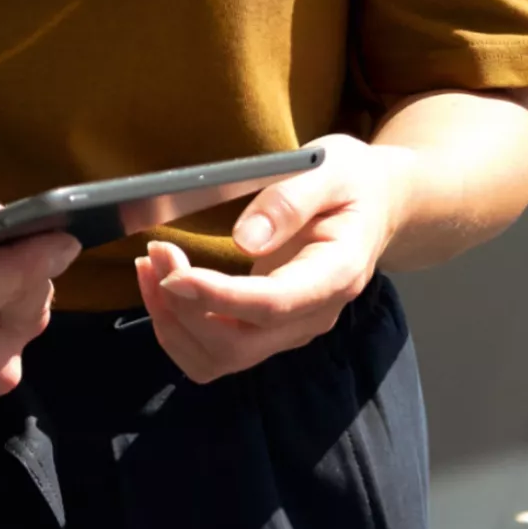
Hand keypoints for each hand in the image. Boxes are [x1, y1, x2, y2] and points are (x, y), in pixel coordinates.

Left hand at [132, 136, 409, 384]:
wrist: (377, 205)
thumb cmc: (352, 182)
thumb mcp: (329, 170)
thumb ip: (290, 201)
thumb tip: (246, 239)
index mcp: (335, 275)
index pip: (272, 305)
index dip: (217, 297)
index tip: (173, 274)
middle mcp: (313, 315)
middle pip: (238, 344)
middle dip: (183, 307)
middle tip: (155, 253)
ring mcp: (290, 329)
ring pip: (220, 358)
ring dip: (173, 323)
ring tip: (150, 268)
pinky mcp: (268, 329)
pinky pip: (215, 352)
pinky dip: (179, 329)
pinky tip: (163, 288)